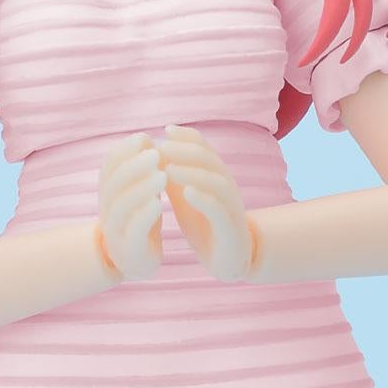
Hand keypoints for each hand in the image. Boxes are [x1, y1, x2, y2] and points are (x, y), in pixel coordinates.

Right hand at [96, 132, 166, 281]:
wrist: (134, 260)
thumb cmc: (139, 220)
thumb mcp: (138, 191)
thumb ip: (140, 169)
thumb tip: (145, 137)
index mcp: (109, 191)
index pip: (109, 165)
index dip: (125, 150)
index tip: (144, 138)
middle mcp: (107, 208)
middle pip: (114, 183)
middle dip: (134, 166)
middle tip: (156, 154)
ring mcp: (115, 229)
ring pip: (122, 205)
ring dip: (141, 188)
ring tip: (162, 176)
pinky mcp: (129, 247)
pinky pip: (133, 229)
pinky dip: (144, 214)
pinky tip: (158, 203)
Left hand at [159, 124, 256, 280]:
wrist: (230, 258)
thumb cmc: (205, 224)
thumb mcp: (186, 196)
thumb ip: (174, 176)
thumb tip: (155, 152)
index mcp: (216, 177)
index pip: (206, 149)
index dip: (188, 138)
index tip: (166, 130)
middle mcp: (227, 188)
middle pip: (210, 161)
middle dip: (186, 151)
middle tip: (162, 147)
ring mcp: (231, 208)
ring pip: (216, 182)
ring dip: (192, 173)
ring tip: (168, 169)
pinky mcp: (230, 229)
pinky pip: (219, 210)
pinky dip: (203, 199)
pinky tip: (186, 193)